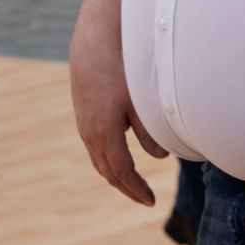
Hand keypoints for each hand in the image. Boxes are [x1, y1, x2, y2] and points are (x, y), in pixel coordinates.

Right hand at [69, 23, 167, 205]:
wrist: (95, 43)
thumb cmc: (123, 68)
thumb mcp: (141, 100)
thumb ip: (150, 130)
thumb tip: (160, 157)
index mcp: (104, 132)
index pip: (121, 171)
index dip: (136, 188)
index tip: (150, 201)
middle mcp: (90, 133)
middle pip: (107, 172)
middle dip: (126, 187)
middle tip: (144, 199)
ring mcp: (84, 125)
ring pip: (99, 160)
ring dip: (116, 175)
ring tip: (134, 185)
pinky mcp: (85, 115)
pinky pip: (96, 147)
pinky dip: (109, 159)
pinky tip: (122, 159)